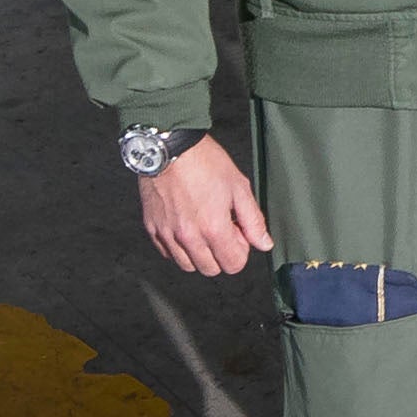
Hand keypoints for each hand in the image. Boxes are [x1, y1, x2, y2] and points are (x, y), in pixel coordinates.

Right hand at [138, 137, 268, 274]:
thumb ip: (253, 220)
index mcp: (213, 228)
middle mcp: (188, 237)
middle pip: (210, 269)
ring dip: (199, 253)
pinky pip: (167, 253)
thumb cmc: (204, 162)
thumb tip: (264, 243)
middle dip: (220, 254)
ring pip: (187, 265)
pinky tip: (185, 226)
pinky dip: (178, 247)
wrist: (170, 146)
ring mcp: (167, 234)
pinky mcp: (152, 228)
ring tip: (202, 227)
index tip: (238, 232)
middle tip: (221, 228)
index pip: (233, 265)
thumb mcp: (238, 187)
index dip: (240, 250)